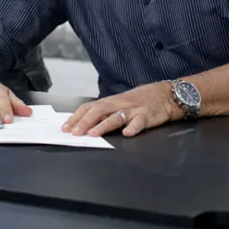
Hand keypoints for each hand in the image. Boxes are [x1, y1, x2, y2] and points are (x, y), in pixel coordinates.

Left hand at [62, 82, 181, 137]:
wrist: (162, 94)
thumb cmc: (137, 101)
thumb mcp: (118, 104)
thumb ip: (103, 113)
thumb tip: (83, 123)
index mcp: (110, 102)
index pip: (89, 108)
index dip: (76, 117)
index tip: (65, 127)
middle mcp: (118, 104)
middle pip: (98, 111)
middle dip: (85, 122)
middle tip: (74, 133)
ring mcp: (132, 110)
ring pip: (116, 117)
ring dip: (103, 126)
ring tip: (93, 134)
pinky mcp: (147, 116)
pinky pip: (139, 122)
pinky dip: (133, 128)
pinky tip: (127, 134)